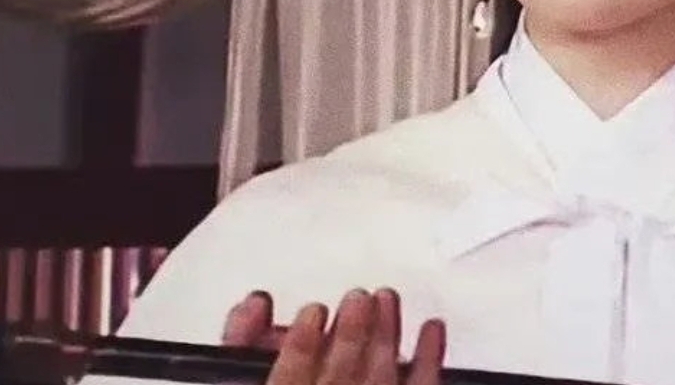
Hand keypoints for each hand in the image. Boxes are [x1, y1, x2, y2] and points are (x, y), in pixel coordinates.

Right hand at [222, 288, 445, 384]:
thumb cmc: (300, 380)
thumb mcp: (248, 378)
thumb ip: (243, 349)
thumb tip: (254, 306)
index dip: (300, 350)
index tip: (313, 312)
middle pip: (340, 383)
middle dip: (351, 338)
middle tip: (358, 299)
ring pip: (380, 383)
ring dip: (385, 340)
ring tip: (386, 301)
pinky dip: (428, 361)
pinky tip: (431, 331)